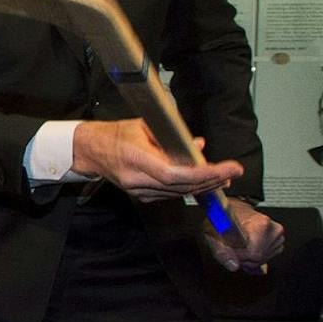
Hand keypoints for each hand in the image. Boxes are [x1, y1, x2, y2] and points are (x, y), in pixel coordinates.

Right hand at [72, 118, 238, 200]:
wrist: (90, 150)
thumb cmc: (115, 134)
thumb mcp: (144, 126)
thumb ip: (172, 138)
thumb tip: (197, 146)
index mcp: (136, 159)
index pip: (175, 173)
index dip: (203, 174)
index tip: (226, 168)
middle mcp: (136, 179)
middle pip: (180, 186)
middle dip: (211, 179)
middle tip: (232, 172)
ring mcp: (137, 190)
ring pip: (178, 193)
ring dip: (203, 186)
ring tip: (224, 177)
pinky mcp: (139, 195)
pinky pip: (169, 195)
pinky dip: (189, 189)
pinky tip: (204, 183)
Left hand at [204, 196, 282, 274]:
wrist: (231, 209)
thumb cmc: (222, 219)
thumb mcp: (213, 234)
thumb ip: (222, 252)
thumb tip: (233, 266)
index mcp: (260, 225)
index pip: (253, 255)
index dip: (238, 256)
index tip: (230, 248)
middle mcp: (272, 229)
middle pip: (259, 258)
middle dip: (243, 257)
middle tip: (233, 246)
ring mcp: (278, 234)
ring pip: (264, 258)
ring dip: (250, 256)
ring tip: (240, 244)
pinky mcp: (279, 238)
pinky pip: (268, 255)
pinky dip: (257, 254)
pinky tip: (248, 246)